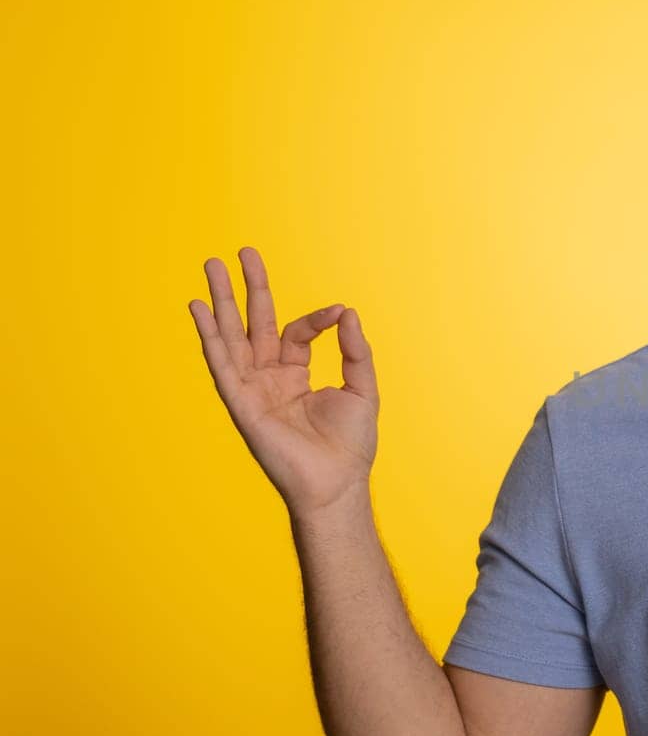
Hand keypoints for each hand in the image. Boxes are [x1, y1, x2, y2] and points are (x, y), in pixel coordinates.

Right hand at [189, 247, 379, 513]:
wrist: (338, 483)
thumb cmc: (351, 445)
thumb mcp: (362, 388)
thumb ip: (353, 350)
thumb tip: (346, 311)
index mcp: (293, 375)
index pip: (295, 333)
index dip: (316, 319)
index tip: (338, 312)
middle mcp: (268, 379)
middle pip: (252, 324)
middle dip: (246, 289)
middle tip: (240, 253)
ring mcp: (252, 390)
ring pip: (231, 337)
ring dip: (220, 302)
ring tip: (211, 265)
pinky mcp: (242, 405)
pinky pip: (222, 366)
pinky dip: (209, 337)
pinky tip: (198, 309)